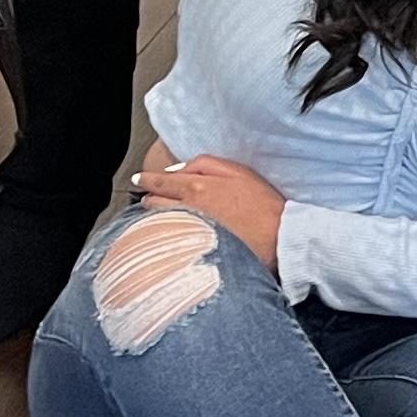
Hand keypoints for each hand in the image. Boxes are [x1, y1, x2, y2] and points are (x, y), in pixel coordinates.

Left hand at [135, 149, 287, 273]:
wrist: (277, 236)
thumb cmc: (262, 203)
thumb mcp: (238, 171)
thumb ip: (205, 165)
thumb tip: (177, 170)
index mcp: (195, 187)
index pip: (160, 182)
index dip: (147, 180)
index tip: (140, 180)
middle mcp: (185, 210)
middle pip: (152, 203)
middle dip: (149, 199)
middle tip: (149, 198)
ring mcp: (186, 232)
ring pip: (157, 223)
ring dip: (153, 218)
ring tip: (156, 218)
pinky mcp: (191, 250)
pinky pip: (167, 240)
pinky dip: (163, 236)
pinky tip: (167, 237)